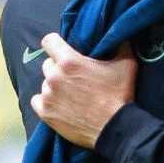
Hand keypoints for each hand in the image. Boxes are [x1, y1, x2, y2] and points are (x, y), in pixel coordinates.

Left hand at [31, 33, 136, 148]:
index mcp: (70, 61)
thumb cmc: (119, 95)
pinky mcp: (45, 113)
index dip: (56, 43)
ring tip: (71, 94)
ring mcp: (48, 95)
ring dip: (54, 85)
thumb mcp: (126, 65)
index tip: (62, 49)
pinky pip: (37, 100)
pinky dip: (46, 101)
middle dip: (58, 67)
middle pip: (47, 63)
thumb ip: (121, 45)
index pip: (49, 41)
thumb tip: (121, 34)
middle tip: (73, 76)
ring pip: (45, 83)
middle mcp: (54, 76)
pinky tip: (59, 104)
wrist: (114, 128)